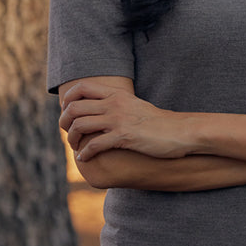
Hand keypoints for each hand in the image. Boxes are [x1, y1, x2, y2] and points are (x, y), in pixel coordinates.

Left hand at [59, 79, 190, 161]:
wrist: (181, 131)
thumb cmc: (159, 122)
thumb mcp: (135, 105)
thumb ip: (118, 104)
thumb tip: (103, 110)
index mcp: (117, 94)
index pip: (82, 88)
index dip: (68, 99)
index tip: (67, 112)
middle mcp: (114, 104)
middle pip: (75, 108)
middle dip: (64, 121)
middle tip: (66, 131)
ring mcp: (119, 120)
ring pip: (80, 125)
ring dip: (72, 138)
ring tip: (75, 146)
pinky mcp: (124, 137)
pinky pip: (95, 144)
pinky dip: (85, 153)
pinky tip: (85, 158)